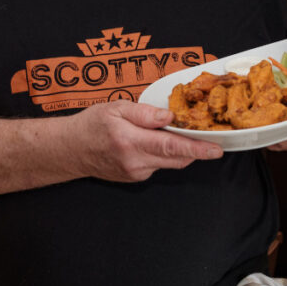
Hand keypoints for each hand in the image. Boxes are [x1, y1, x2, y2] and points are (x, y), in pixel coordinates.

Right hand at [68, 100, 222, 182]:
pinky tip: (149, 142)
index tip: (216, 150)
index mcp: (130, 141)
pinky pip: (157, 165)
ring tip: (169, 132)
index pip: (171, 147)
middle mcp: (135, 162)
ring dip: (176, 149)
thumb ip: (144, 112)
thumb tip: (169, 117)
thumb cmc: (90, 125)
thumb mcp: (115, 108)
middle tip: (205, 133)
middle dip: (194, 148)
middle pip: (176, 158)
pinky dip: (161, 153)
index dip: (196, 149)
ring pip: (169, 163)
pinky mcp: (135, 178)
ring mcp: (136, 173)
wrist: (70, 149)